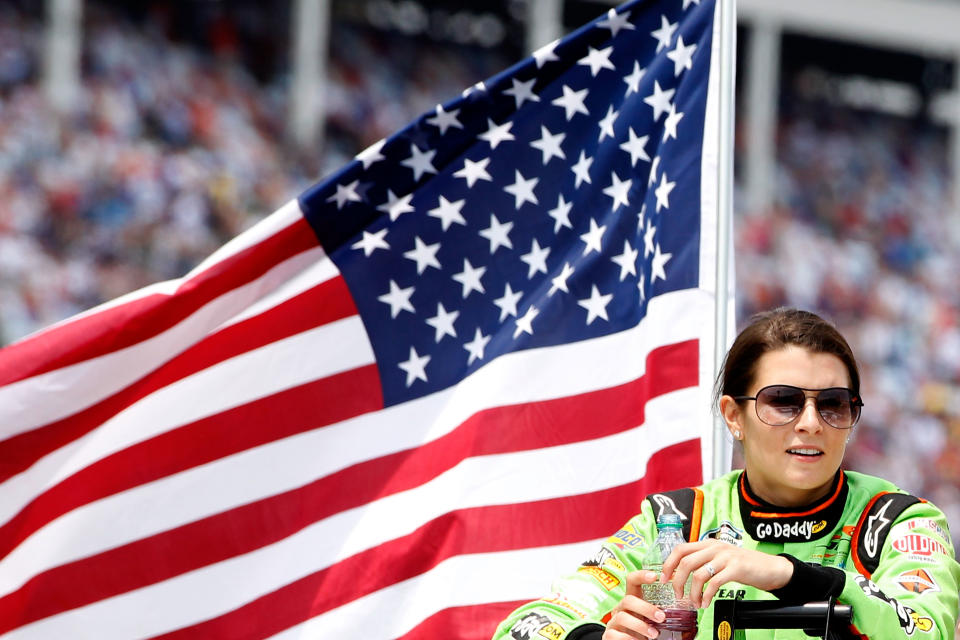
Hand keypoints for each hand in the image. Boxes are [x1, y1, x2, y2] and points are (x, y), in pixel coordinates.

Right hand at [601, 570, 666, 639]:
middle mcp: (621, 608)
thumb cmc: (642, 630)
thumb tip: (682, 606)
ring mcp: (614, 621)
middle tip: (661, 617)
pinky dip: (629, 638)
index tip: (655, 576)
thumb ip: (658, 612)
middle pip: (628, 600)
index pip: (632, 581)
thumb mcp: (649, 618)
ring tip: (654, 635)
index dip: (641, 576)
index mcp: (632, 600)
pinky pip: (616, 634)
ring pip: (623, 617)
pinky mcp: (609, 635)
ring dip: (640, 626)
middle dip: (645, 608)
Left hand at [659, 540, 793, 607]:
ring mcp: (725, 557)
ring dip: (692, 592)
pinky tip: (707, 603)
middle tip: (678, 595)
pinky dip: (707, 596)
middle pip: (685, 562)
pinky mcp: (735, 568)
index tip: (664, 579)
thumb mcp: (720, 558)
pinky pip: (714, 583)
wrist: (770, 567)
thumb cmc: (743, 565)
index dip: (668, 564)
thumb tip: (681, 572)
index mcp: (708, 544)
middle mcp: (714, 547)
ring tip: (695, 603)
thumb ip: (703, 560)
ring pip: (698, 574)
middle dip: (677, 582)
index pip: (680, 549)